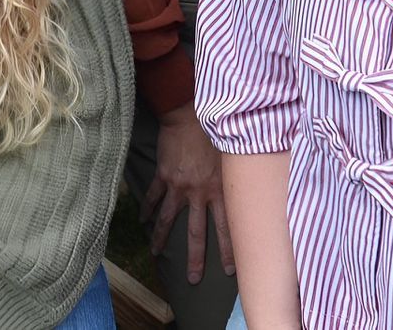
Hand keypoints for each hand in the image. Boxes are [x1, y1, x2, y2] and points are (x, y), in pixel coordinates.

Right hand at [142, 105, 234, 282]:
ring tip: (155, 253)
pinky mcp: (163, 175)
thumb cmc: (216, 130)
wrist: (189, 113)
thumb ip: (237, 176)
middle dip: (195, 258)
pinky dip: (146, 208)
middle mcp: (198, 192)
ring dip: (160, 237)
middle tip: (194, 279)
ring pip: (167, 218)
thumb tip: (250, 191)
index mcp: (219, 189)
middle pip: (195, 232)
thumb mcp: (233, 155)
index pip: (226, 227)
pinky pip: (153, 196)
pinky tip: (142, 219)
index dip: (228, 250)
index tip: (230, 271)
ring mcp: (178, 186)